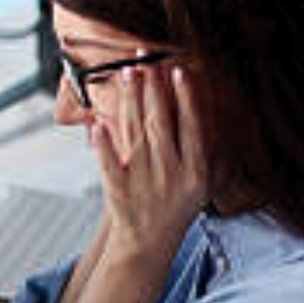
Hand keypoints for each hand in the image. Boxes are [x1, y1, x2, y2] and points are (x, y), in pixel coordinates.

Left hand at [63, 57, 207, 302]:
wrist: (149, 244)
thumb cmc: (177, 207)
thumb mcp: (202, 184)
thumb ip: (205, 151)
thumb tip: (207, 109)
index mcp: (195, 173)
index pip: (191, 128)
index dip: (186, 99)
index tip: (178, 71)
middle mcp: (170, 175)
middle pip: (160, 124)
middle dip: (152, 89)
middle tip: (144, 58)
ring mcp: (143, 183)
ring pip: (135, 135)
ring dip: (131, 101)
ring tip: (127, 72)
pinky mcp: (119, 191)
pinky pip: (109, 165)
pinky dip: (103, 146)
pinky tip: (97, 124)